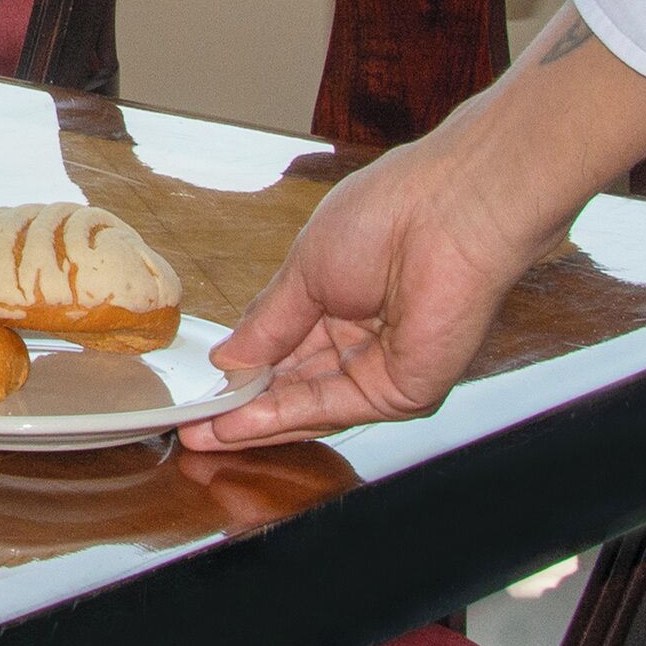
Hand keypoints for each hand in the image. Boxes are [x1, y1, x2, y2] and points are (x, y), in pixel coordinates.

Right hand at [185, 5, 645, 451]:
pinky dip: (286, 416)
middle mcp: (365, 341)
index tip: (203, 389)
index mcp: (342, 300)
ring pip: (311, 405)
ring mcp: (385, 368)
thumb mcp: (303, 271)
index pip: (285, 349)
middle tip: (194, 427)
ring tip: (205, 433)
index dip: (243, 371)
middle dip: (243, 408)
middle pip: (295, 386)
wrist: (450, 212)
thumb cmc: (387, 215)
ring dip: (256, 421)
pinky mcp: (405, 390)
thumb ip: (267, 324)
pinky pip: (336, 408)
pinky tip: (243, 421)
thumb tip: (228, 360)